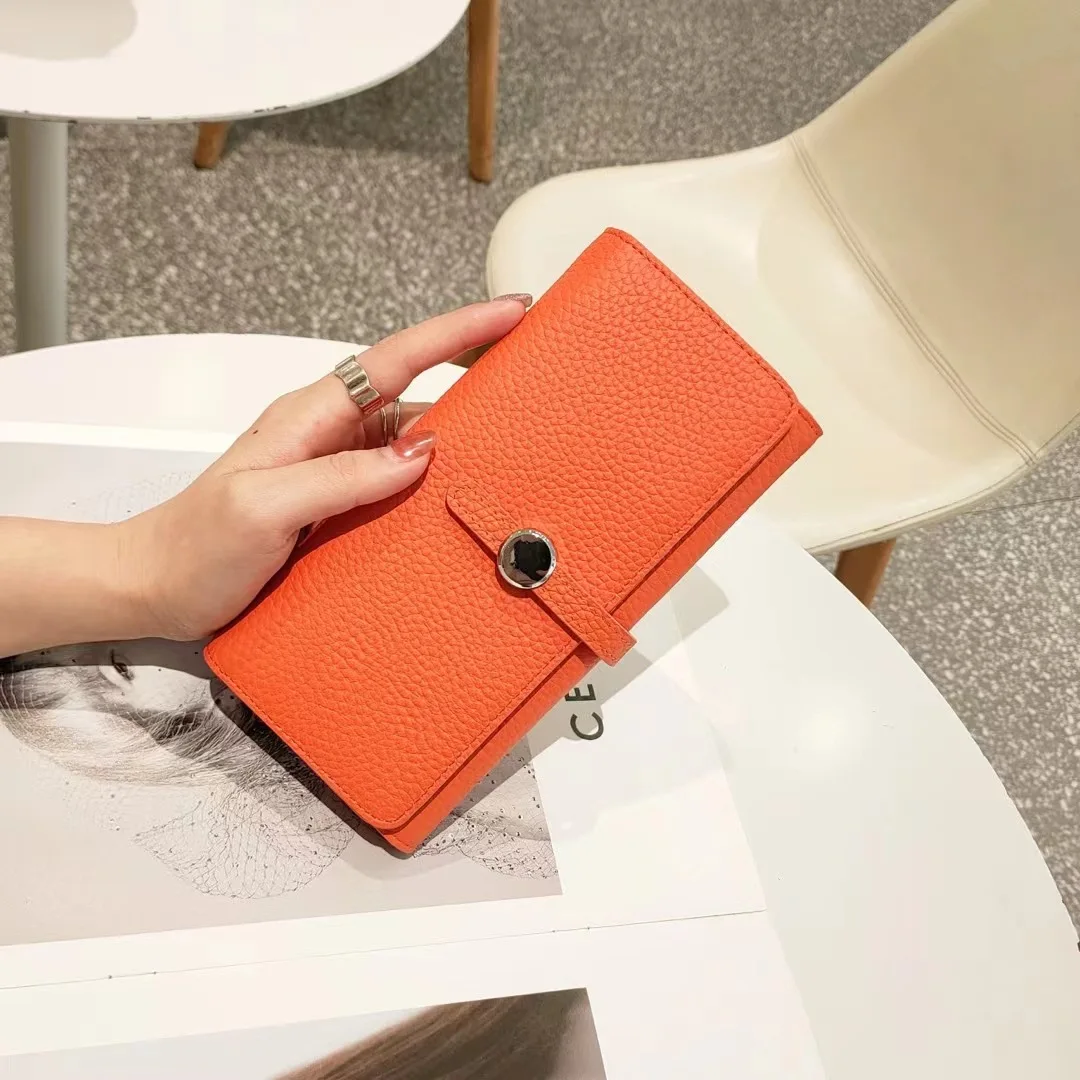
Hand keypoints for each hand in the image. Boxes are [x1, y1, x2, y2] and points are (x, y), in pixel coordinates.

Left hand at [115, 298, 528, 640]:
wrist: (156, 586)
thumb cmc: (195, 545)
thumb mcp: (264, 506)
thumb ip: (340, 476)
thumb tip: (418, 453)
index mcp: (310, 417)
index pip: (396, 358)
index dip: (457, 330)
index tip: (510, 310)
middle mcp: (328, 434)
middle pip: (415, 392)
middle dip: (473, 375)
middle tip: (531, 375)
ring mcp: (335, 468)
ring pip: (411, 441)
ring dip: (457, 440)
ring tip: (508, 446)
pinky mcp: (338, 502)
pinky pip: (397, 481)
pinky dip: (432, 483)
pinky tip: (454, 500)